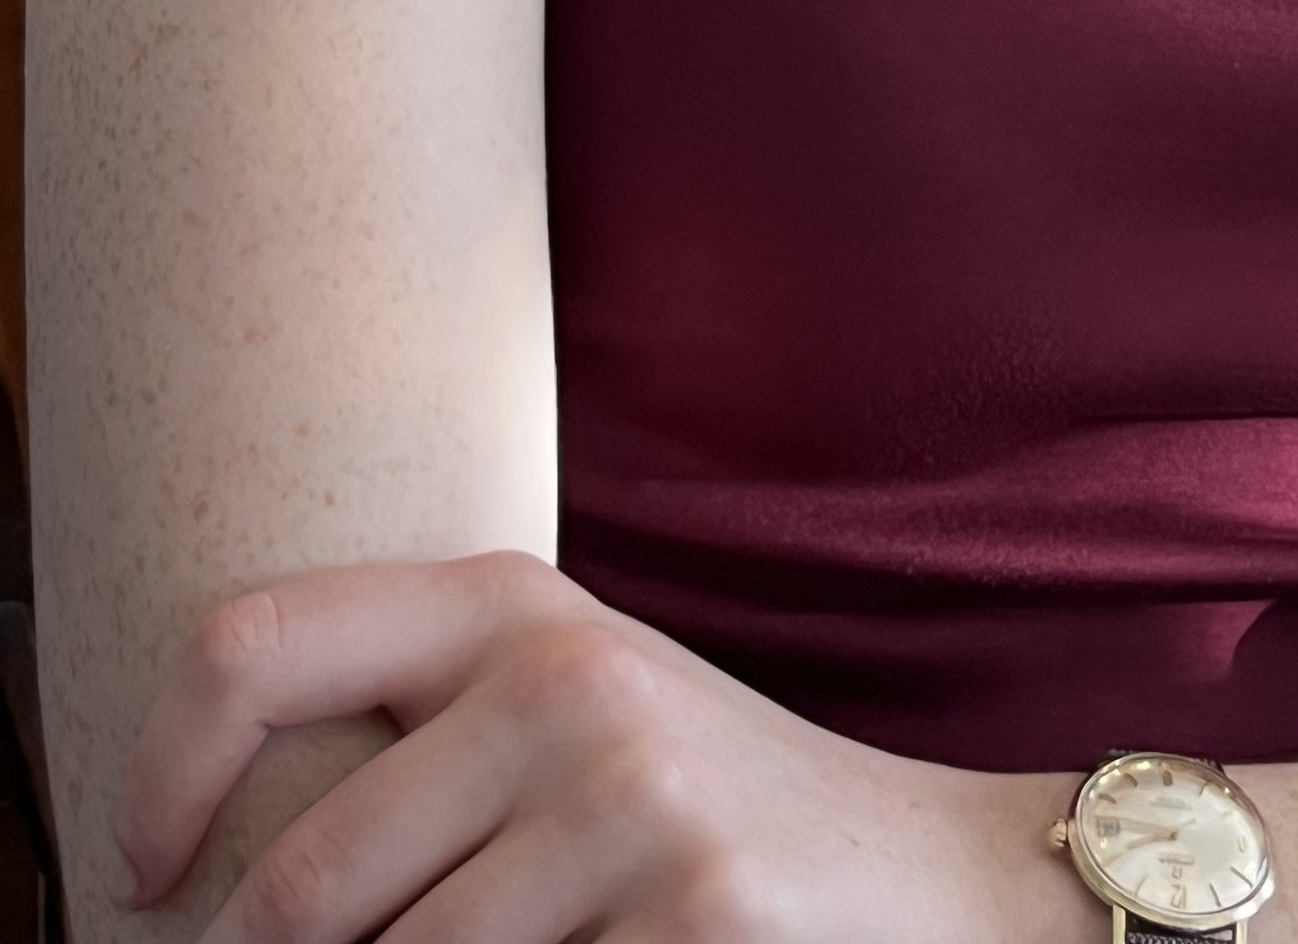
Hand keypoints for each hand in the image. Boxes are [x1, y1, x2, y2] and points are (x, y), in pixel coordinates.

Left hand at [115, 552, 1077, 943]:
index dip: (159, 775)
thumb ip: (419, 736)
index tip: (145, 877)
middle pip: (301, 886)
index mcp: (518, 606)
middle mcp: (569, 681)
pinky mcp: (689, 921)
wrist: (930, 880)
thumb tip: (202, 882)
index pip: (254, 645)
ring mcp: (634, 804)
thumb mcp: (569, 712)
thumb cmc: (703, 809)